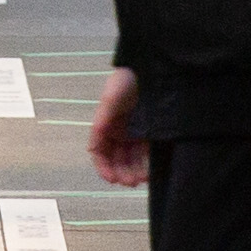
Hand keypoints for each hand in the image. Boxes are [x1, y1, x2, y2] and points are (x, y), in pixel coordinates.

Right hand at [86, 69, 149, 188]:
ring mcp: (138, 133)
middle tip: (129, 182)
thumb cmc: (129, 79)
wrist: (154, 68)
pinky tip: (149, 173)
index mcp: (108, 125)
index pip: (100, 151)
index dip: (103, 166)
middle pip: (117, 159)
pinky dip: (147, 165)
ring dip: (133, 171)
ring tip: (139, 179)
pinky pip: (148, 154)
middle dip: (120, 172)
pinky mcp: (154, 133)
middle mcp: (121, 132)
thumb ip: (104, 116)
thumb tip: (96, 136)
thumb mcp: (113, 96)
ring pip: (132, 160)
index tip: (110, 178)